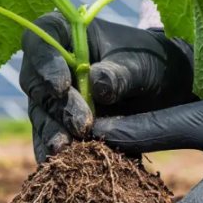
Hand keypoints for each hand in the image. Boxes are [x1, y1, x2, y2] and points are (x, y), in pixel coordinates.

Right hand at [19, 12, 194, 162]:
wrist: (166, 89)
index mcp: (66, 33)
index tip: (61, 85)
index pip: (40, 40)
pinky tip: (60, 168)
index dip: (44, 62)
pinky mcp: (58, 124)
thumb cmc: (153, 63)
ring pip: (40, 114)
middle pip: (36, 83)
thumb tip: (97, 85)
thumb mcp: (144, 64)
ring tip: (67, 151)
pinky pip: (49, 140)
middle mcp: (51, 64)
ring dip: (52, 133)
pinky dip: (54, 154)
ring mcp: (51, 96)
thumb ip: (121, 73)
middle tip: (82, 125)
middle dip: (57, 107)